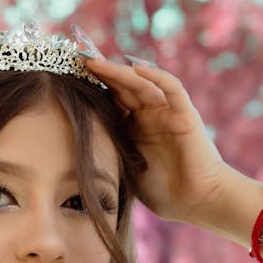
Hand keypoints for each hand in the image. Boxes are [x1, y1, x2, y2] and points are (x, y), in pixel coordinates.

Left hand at [81, 56, 234, 222]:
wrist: (197, 202)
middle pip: (123, 87)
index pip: (111, 100)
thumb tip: (70, 150)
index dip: (92, 88)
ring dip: (119, 72)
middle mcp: (149, 116)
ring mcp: (167, 113)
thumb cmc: (163, 192)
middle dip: (101, 74)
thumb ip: (108, 153)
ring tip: (95, 63)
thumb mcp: (125, 170)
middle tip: (76, 61)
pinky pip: (172, 89)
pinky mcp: (185, 115)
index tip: (66, 78)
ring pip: (141, 84)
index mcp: (134, 128)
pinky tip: (136, 68)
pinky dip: (156, 76)